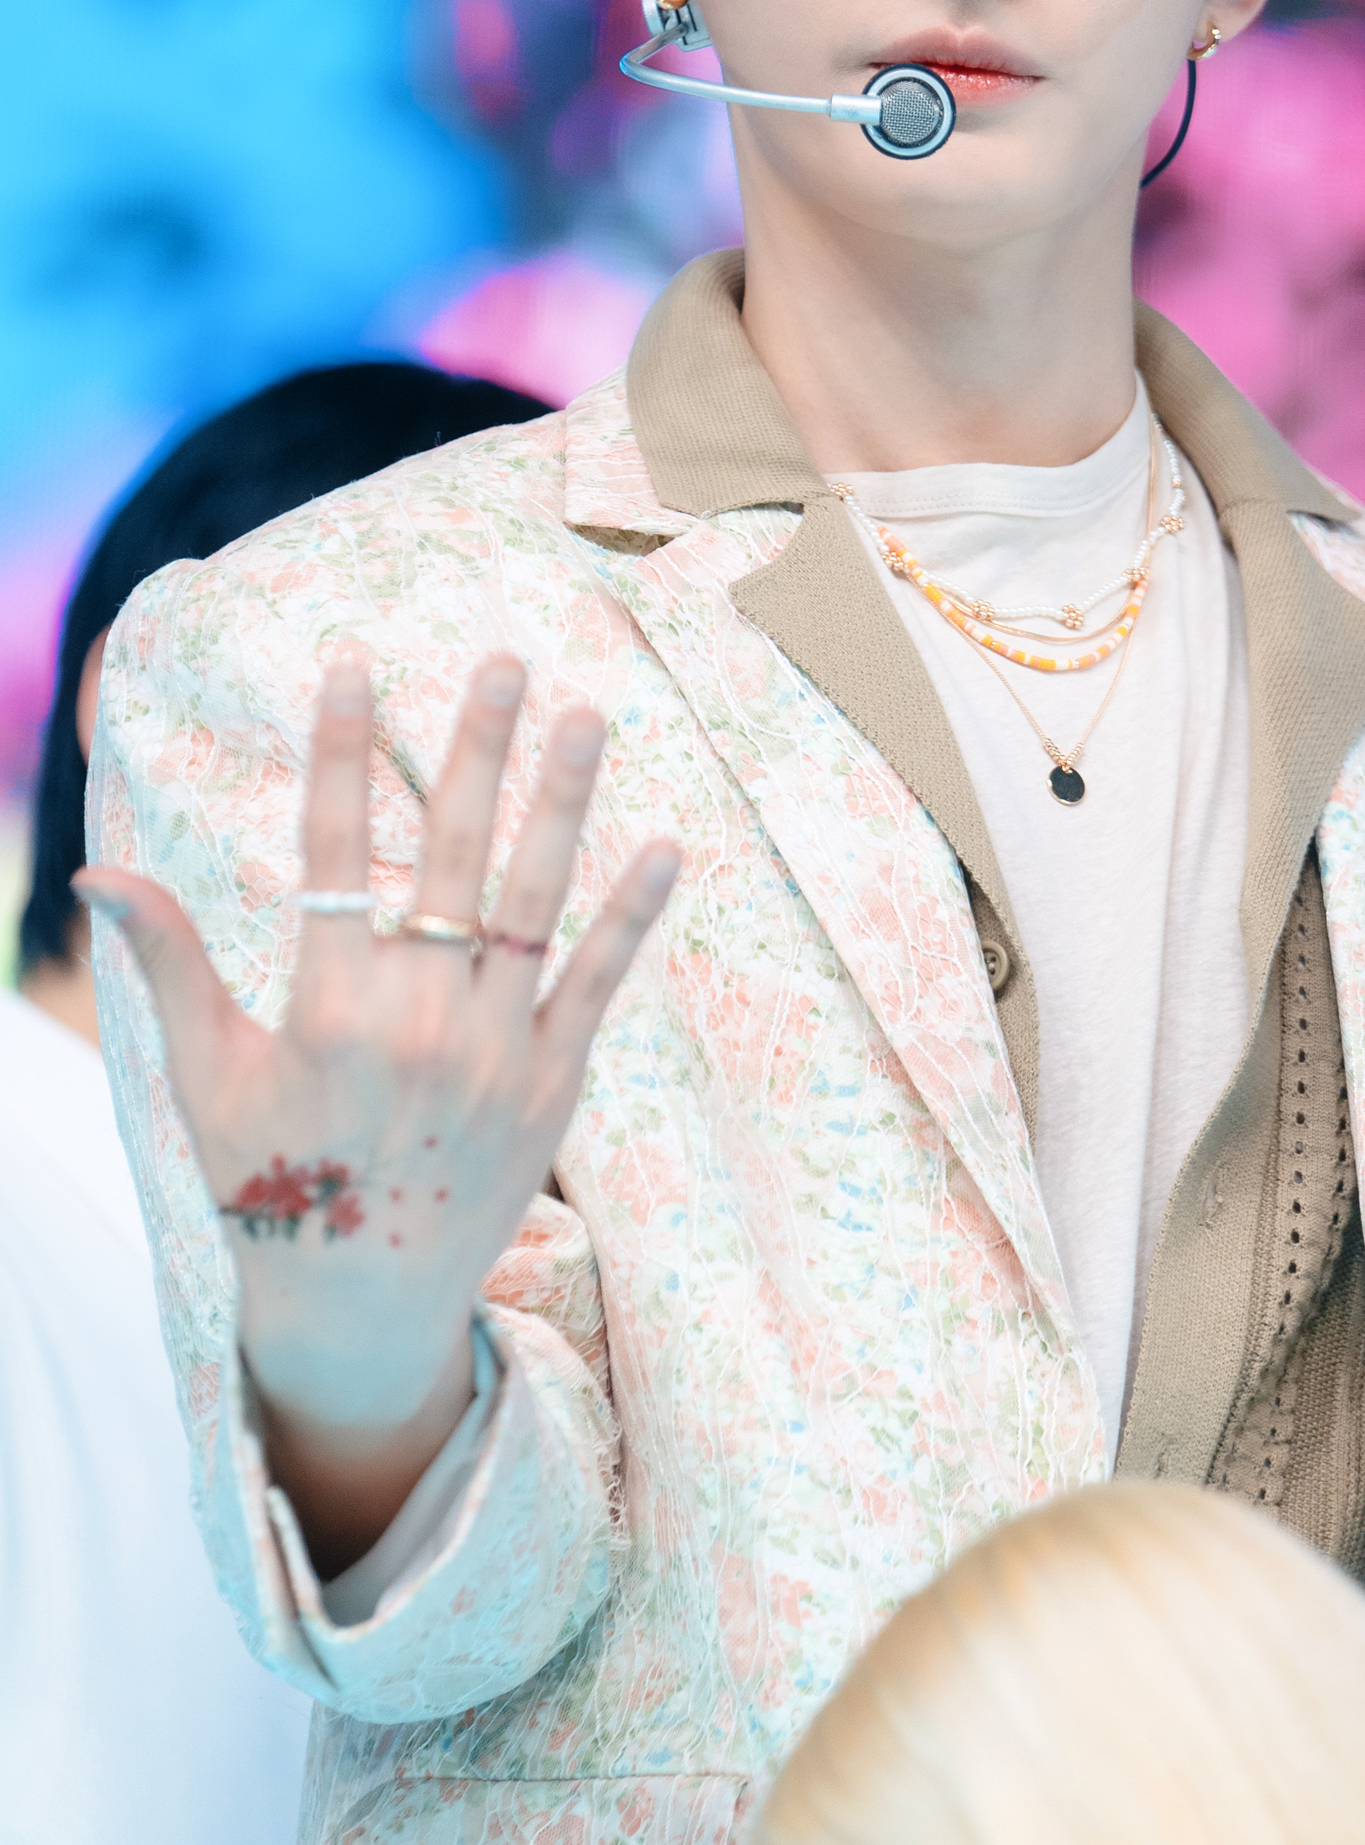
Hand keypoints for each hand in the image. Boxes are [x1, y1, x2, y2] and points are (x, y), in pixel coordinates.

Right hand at [78, 655, 678, 1570]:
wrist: (361, 1309)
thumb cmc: (270, 1185)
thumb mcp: (206, 1078)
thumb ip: (167, 969)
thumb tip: (98, 877)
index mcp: (326, 1010)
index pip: (334, 851)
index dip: (341, 752)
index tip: (351, 664)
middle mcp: (416, 1023)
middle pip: (451, 857)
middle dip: (476, 749)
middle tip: (503, 658)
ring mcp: (492, 1053)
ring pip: (534, 902)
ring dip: (562, 803)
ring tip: (587, 714)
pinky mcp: (550, 1085)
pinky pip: (595, 983)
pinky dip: (631, 916)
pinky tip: (662, 843)